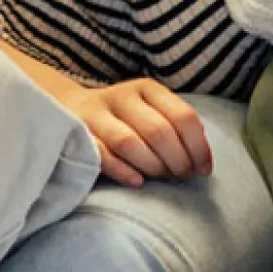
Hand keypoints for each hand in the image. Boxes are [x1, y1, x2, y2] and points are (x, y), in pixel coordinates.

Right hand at [57, 76, 212, 186]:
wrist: (68, 109)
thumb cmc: (123, 119)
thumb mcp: (151, 112)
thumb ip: (175, 128)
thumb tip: (202, 160)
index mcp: (147, 89)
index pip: (183, 116)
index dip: (198, 147)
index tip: (203, 170)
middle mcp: (122, 97)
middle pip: (158, 131)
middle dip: (177, 160)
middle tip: (181, 177)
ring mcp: (96, 114)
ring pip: (129, 142)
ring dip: (152, 166)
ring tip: (160, 178)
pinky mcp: (77, 134)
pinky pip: (101, 155)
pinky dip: (123, 171)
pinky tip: (137, 182)